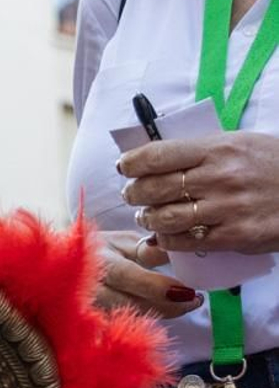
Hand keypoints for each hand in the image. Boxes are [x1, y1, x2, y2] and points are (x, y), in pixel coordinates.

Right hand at [92, 229, 202, 317]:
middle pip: (134, 304)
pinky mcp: (88, 322)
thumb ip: (145, 250)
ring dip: (159, 313)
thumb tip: (175, 254)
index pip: (132, 278)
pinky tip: (158, 310)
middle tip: (194, 301)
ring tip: (182, 304)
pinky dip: (143, 319)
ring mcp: (86, 308)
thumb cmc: (89, 250)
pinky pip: (120, 324)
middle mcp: (90, 288)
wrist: (52, 267)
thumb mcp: (117, 241)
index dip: (162, 289)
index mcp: (98, 262)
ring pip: (129, 317)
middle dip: (169, 306)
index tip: (190, 292)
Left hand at [121, 131, 278, 253]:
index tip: (123, 166)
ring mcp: (227, 208)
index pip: (158, 155)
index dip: (131, 162)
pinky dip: (166, 241)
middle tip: (132, 195)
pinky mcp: (234, 236)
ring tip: (148, 216)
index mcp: (219, 148)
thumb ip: (200, 153)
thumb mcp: (240, 145)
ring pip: (164, 218)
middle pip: (153, 189)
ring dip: (147, 219)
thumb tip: (154, 159)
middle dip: (133, 193)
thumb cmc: (271, 165)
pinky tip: (165, 236)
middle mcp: (220, 177)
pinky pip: (183, 242)